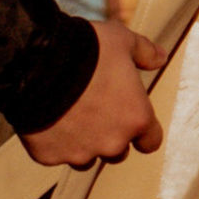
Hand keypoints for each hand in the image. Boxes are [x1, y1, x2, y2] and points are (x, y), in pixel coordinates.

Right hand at [18, 19, 167, 166]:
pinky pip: (54, 153)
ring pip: (85, 157)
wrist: (36, 62)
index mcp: (136, 118)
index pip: (151, 142)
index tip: (130, 117)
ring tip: (66, 113)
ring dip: (81, 142)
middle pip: (117, 151)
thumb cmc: (87, 49)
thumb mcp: (122, 41)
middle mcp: (112, 143)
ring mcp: (80, 153)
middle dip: (108, 134)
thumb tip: (162, 58)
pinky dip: (51, 140)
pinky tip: (43, 115)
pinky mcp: (50, 156)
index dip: (142, 131)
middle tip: (92, 107)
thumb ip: (145, 53)